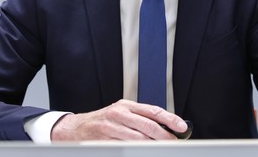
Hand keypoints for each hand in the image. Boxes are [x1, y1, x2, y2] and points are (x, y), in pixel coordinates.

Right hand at [50, 99, 187, 140]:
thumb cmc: (103, 121)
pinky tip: (142, 152)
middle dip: (164, 135)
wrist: (75, 129)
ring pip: (138, 139)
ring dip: (152, 145)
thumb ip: (140, 118)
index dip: (170, 118)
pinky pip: (124, 148)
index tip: (182, 126)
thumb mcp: (122, 114)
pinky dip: (135, 151)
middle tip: (174, 142)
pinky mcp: (104, 141)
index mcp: (126, 106)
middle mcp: (119, 114)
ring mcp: (110, 128)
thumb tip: (165, 127)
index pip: (153, 110)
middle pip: (147, 125)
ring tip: (161, 149)